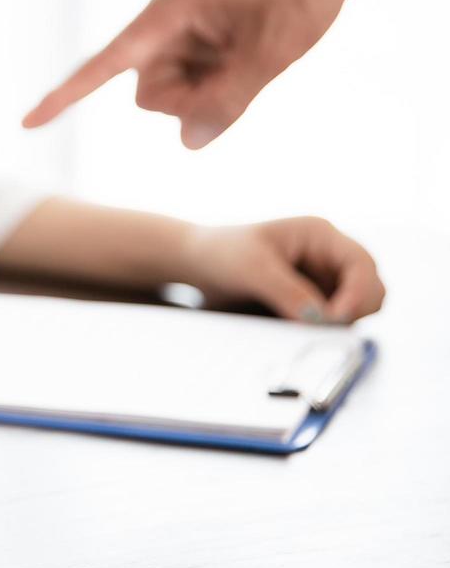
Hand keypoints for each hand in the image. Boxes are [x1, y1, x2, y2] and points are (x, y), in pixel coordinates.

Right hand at [22, 0, 369, 147]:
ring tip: (256, 59)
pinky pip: (194, 70)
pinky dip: (220, 75)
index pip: (105, 64)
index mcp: (169, 11)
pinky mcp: (202, 26)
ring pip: (173, 85)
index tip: (27, 123)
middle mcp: (166, 16)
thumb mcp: (274, 52)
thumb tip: (188, 144)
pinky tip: (254, 50)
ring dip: (210, 88)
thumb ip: (227, 102)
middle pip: (148, 89)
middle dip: (189, 100)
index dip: (66, 97)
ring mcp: (184, 22)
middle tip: (244, 80)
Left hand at [180, 217, 383, 322]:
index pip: (362, 264)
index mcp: (320, 236)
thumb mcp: (252, 269)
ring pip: (355, 310)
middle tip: (319, 328)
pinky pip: (332, 322)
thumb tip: (321, 317)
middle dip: (353, 311)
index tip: (334, 317)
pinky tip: (294, 332)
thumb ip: (288, 292)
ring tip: (299, 328)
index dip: (357, 292)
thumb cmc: (221, 253)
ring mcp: (323, 281)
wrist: (197, 264)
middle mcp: (329, 257)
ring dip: (338, 324)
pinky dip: (322, 332)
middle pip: (371, 289)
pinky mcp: (312, 302)